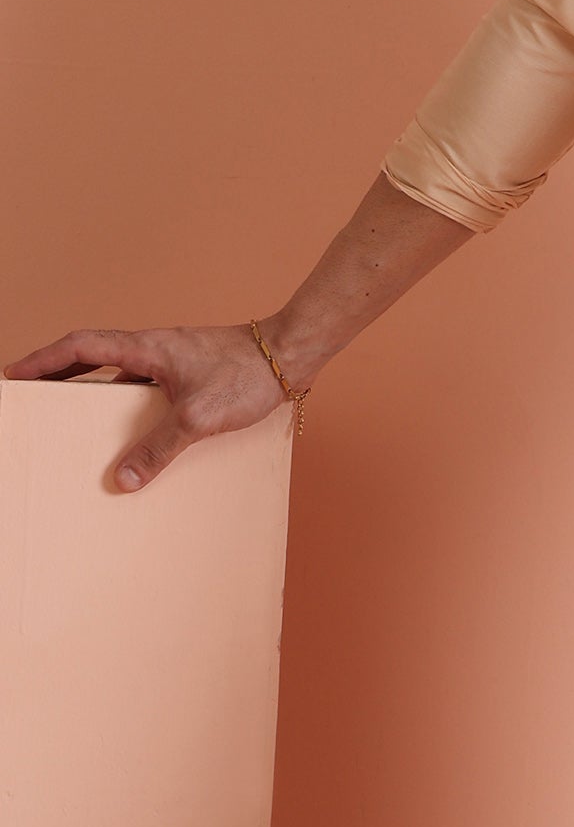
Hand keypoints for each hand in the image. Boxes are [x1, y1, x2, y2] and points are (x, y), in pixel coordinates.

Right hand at [2, 324, 291, 487]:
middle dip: (59, 376)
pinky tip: (135, 436)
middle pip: (92, 358)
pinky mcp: (190, 375)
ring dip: (97, 394)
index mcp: (146, 347)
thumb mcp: (198, 417)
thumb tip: (123, 479)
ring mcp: (172, 361)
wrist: (292, 355)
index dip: (44, 360)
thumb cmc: (248, 374)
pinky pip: (148, 390)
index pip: (81, 346)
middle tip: (33, 398)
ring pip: (121, 376)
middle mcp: (154, 350)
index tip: (14, 374)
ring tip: (76, 424)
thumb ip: (159, 448)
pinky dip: (132, 409)